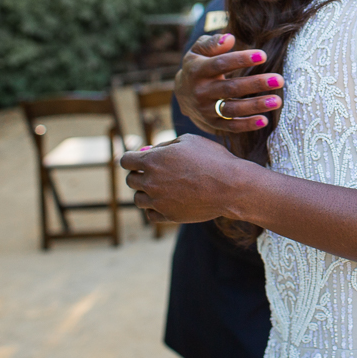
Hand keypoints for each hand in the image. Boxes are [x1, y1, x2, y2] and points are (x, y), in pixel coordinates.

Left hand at [122, 134, 257, 223]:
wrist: (231, 186)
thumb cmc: (212, 158)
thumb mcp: (189, 141)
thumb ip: (165, 145)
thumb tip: (148, 151)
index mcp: (153, 160)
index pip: (125, 161)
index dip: (130, 159)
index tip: (137, 160)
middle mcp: (151, 182)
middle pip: (130, 181)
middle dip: (139, 175)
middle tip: (154, 173)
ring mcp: (158, 201)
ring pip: (138, 199)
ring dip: (146, 192)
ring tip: (162, 187)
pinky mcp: (169, 216)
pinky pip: (150, 214)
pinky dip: (154, 208)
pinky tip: (166, 201)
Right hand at [175, 33, 283, 133]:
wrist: (181, 93)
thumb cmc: (198, 65)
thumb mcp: (198, 50)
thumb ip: (212, 43)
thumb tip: (229, 38)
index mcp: (197, 70)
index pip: (220, 64)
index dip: (241, 59)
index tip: (263, 55)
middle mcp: (201, 91)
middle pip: (230, 88)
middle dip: (255, 84)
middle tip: (279, 80)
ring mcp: (206, 110)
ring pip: (232, 110)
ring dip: (255, 106)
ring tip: (277, 100)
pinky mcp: (212, 123)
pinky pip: (230, 127)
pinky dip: (246, 125)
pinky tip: (264, 120)